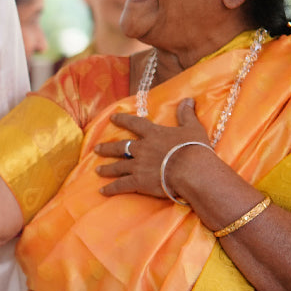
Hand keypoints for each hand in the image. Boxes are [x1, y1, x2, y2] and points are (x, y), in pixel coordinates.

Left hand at [96, 99, 212, 199]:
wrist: (191, 170)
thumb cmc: (194, 148)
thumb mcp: (193, 128)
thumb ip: (186, 114)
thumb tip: (187, 100)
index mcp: (153, 135)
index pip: (135, 124)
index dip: (123, 120)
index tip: (112, 118)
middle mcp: (142, 149)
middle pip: (120, 147)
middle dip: (107, 148)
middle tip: (96, 149)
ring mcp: (137, 165)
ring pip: (117, 166)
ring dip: (107, 168)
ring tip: (97, 170)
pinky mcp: (138, 181)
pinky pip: (121, 185)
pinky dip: (111, 188)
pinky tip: (102, 191)